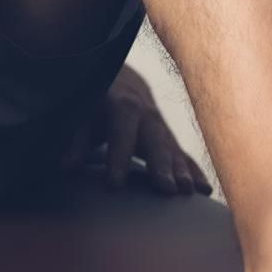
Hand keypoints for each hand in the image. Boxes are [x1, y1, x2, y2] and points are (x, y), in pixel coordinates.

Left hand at [63, 63, 212, 194]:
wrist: (121, 79)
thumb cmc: (95, 102)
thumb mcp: (82, 116)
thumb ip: (76, 141)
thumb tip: (66, 169)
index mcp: (121, 105)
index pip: (121, 133)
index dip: (117, 158)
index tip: (114, 185)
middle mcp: (146, 114)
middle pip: (155, 141)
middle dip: (161, 165)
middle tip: (167, 189)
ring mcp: (161, 126)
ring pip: (172, 148)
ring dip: (181, 170)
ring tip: (188, 192)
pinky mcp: (169, 137)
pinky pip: (183, 154)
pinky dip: (194, 171)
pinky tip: (205, 190)